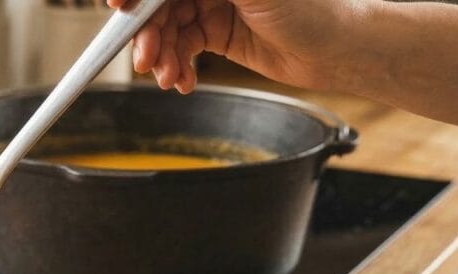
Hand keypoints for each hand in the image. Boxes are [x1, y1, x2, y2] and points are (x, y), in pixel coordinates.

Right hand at [106, 0, 360, 93]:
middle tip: (145, 58)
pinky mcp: (218, 31)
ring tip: (168, 78)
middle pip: (159, 1)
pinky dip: (178, 65)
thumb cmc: (312, 6)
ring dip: (162, 55)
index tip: (117, 6)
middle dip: (147, 31)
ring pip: (168, 27)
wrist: (341, 49)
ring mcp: (213, 2)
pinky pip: (183, 46)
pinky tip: (182, 81)